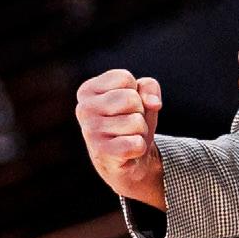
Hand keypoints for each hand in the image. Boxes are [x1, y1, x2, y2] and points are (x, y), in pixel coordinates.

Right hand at [77, 69, 164, 208]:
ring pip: (136, 122)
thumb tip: (154, 103)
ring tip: (127, 136)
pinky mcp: (101, 152)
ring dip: (140, 130)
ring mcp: (90, 131)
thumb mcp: (142, 96)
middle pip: (131, 99)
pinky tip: (127, 151)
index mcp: (87, 90)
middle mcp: (83, 109)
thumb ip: (149, 87)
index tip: (125, 105)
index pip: (125, 78)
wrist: (126, 159)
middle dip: (139, 111)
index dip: (135, 92)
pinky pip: (136, 144)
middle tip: (128, 123)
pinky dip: (140, 147)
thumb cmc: (130, 120)